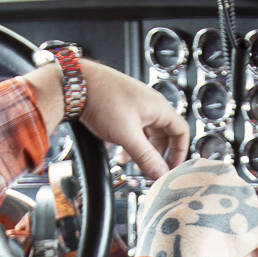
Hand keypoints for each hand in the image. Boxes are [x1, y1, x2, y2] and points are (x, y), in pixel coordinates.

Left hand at [24, 57, 186, 180]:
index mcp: (158, 107)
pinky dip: (129, 141)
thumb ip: (145, 157)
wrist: (75, 84)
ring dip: (140, 149)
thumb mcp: (127, 135)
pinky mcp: (121, 105)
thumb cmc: (101, 98)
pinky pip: (133, 127)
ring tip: (128, 162)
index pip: (182, 131)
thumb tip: (160, 173)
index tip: (171, 167)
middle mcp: (149, 104)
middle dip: (156, 154)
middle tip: (149, 169)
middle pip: (163, 134)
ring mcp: (135, 103)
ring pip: (146, 132)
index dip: (179, 152)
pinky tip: (117, 150)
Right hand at [134, 158, 257, 256]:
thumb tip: (171, 214)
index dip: (209, 210)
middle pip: (232, 203)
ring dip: (241, 243)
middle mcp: (226, 176)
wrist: (179, 240)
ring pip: (248, 222)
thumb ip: (168, 203)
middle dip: (226, 227)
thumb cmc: (162, 226)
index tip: (205, 224)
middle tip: (218, 245)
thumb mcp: (155, 205)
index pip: (211, 186)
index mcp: (199, 168)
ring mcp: (245, 196)